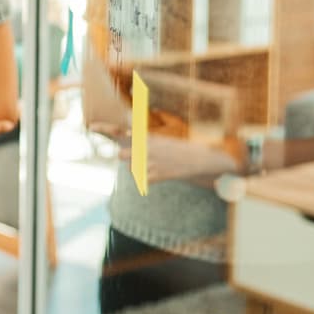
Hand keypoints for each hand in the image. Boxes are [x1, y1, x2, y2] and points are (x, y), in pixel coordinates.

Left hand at [118, 132, 239, 184]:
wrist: (200, 158)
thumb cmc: (182, 146)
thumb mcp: (163, 138)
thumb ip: (146, 136)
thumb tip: (129, 133)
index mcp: (148, 137)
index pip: (122, 135)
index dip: (114, 134)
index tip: (112, 135)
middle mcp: (147, 149)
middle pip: (121, 154)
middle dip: (125, 156)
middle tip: (133, 157)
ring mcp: (152, 163)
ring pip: (131, 169)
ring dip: (136, 169)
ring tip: (147, 167)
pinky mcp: (159, 175)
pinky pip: (143, 180)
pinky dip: (146, 179)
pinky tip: (154, 175)